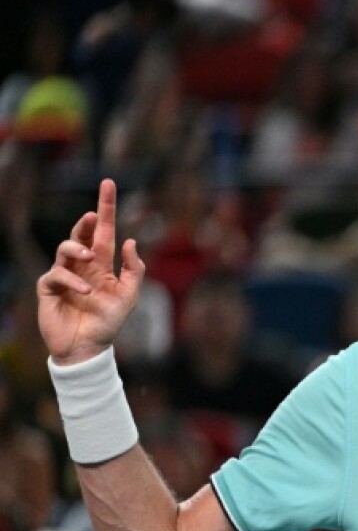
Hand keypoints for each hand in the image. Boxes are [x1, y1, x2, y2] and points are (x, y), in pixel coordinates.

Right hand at [37, 179, 144, 364]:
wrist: (89, 347)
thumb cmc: (109, 321)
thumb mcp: (129, 295)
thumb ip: (134, 269)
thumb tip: (131, 241)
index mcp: (102, 263)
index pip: (104, 230)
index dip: (105, 208)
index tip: (108, 183)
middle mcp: (82, 264)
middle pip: (80, 233)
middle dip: (84, 221)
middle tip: (91, 215)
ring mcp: (65, 274)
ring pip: (65, 247)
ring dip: (77, 248)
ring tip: (89, 257)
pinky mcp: (49, 288)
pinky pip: (57, 274)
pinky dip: (72, 279)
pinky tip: (85, 290)